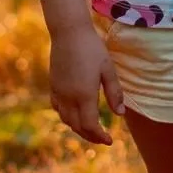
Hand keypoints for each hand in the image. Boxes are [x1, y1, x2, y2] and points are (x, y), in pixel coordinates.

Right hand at [48, 22, 124, 144]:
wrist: (69, 31)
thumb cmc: (92, 48)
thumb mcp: (108, 69)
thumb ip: (114, 93)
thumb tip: (120, 114)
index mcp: (84, 95)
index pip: (90, 126)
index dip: (100, 137)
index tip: (110, 140)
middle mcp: (69, 98)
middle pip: (77, 127)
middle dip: (90, 136)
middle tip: (102, 138)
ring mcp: (58, 92)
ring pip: (66, 119)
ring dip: (78, 128)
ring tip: (90, 129)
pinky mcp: (52, 85)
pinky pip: (57, 108)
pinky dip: (66, 116)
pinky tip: (73, 114)